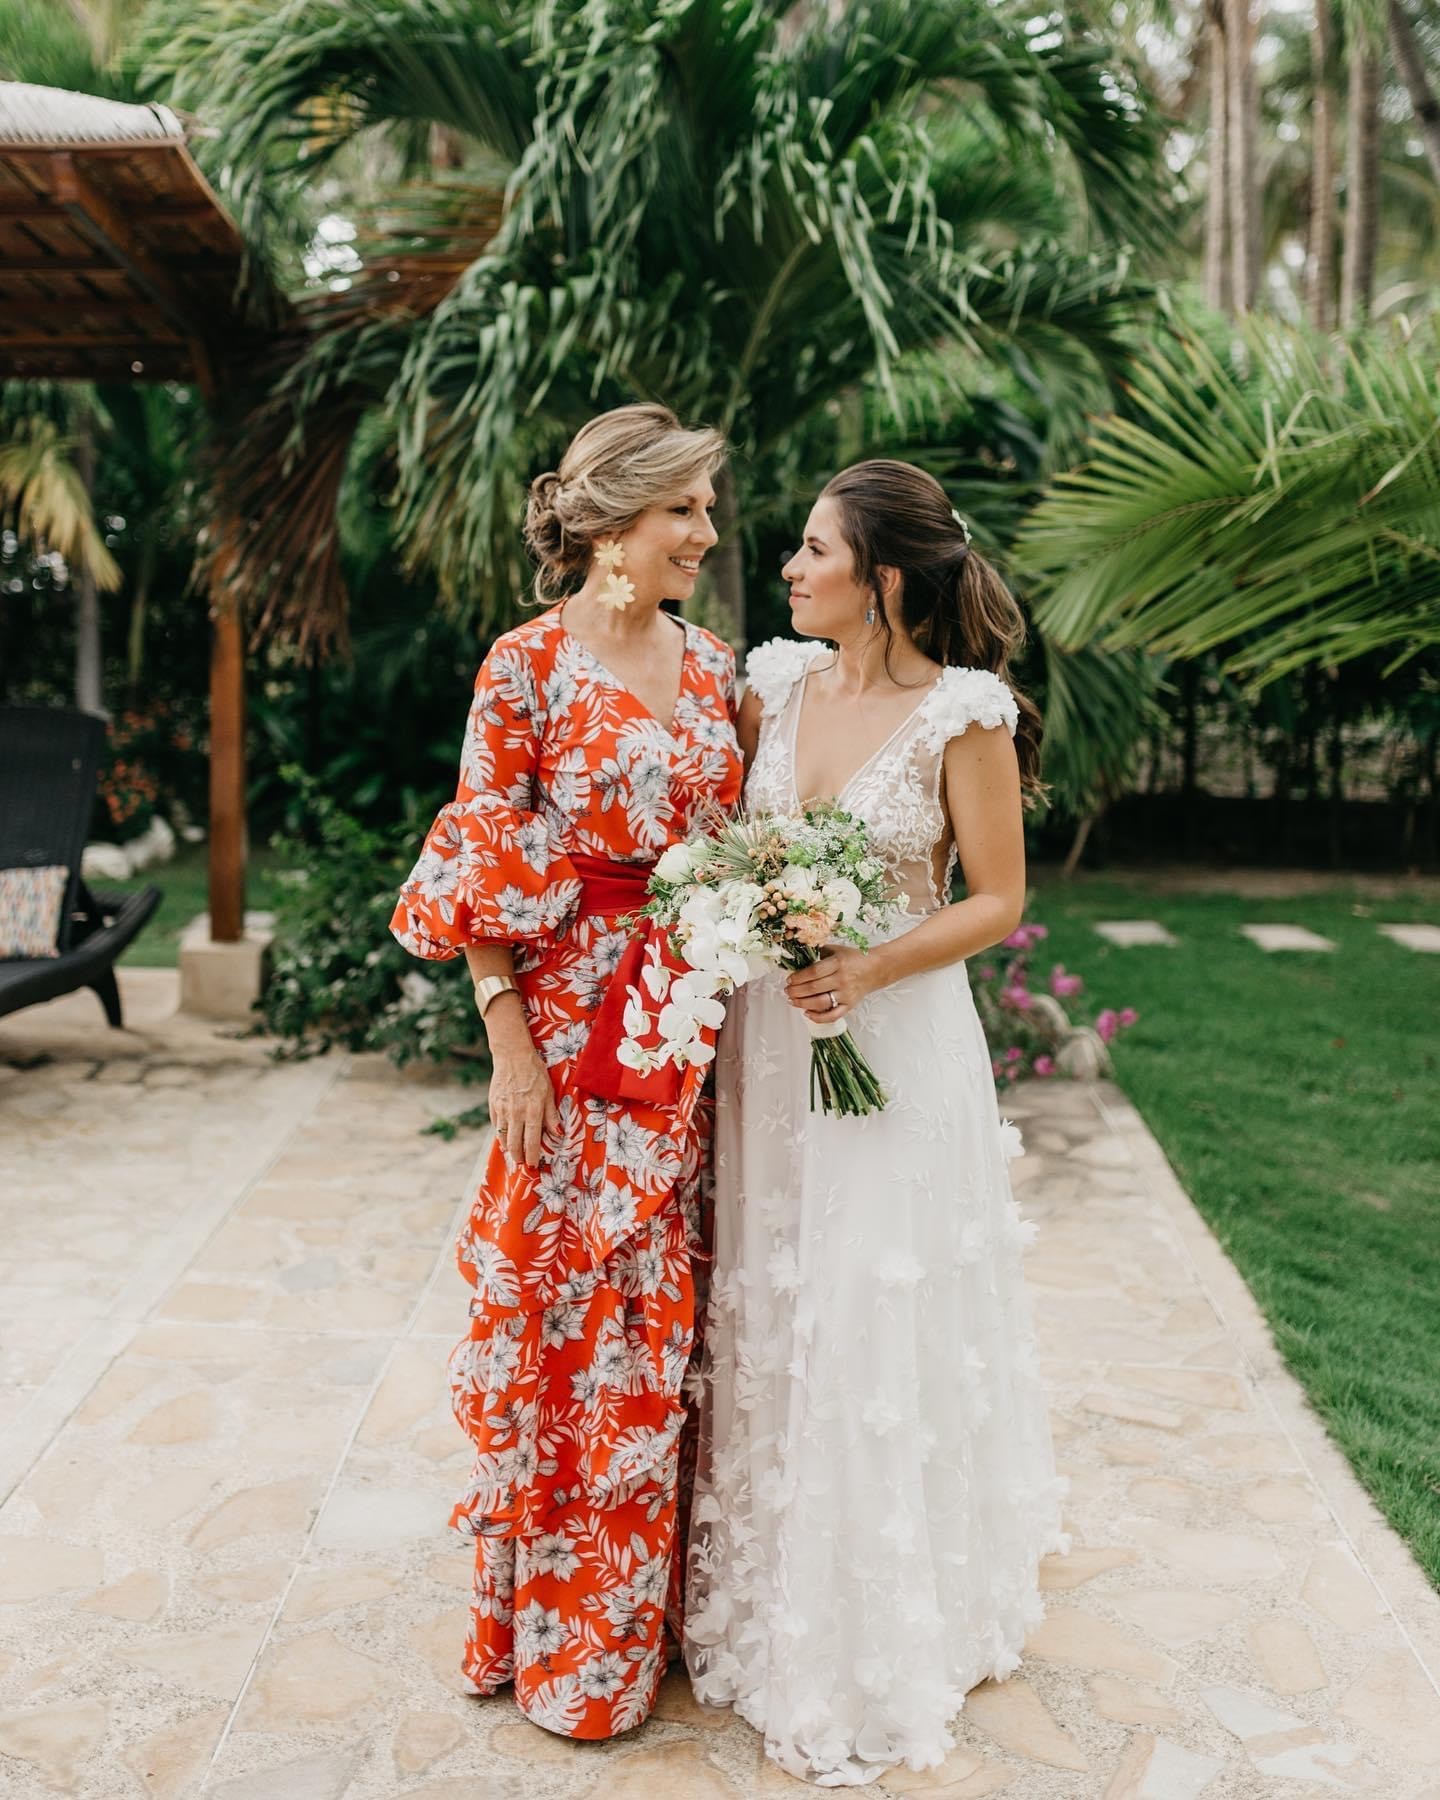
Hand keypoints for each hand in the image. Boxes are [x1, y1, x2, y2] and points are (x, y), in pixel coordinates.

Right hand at [488, 1044, 558, 1167]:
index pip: (532, 1140)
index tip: (532, 1164)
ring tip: (514, 1153)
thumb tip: (557, 1133)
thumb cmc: (535, 1073)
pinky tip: (505, 1137)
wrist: (512, 1056)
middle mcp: (516, 1113)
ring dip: (508, 1148)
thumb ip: (551, 1115)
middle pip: (515, 1143)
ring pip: (503, 1137)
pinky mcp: (493, 1105)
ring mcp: (502, 1109)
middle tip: (522, 1163)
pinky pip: (496, 1125)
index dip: (532, 1155)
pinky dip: (500, 1134)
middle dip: (519, 1157)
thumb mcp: (549, 1092)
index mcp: (532, 1110)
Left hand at [783, 943, 883, 1023]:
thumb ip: (819, 952)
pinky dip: (818, 1017)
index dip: (799, 977)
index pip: (814, 972)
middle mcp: (842, 979)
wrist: (876, 969)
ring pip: (820, 1003)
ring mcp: (846, 994)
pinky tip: (807, 1013)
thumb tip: (798, 955)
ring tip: (792, 1000)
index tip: (789, 979)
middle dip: (796, 991)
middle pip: (814, 988)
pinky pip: (832, 1016)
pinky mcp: (849, 1006)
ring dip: (802, 1003)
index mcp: (838, 963)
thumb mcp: (836, 950)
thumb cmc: (854, 958)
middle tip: (787, 990)